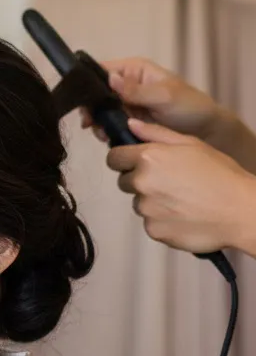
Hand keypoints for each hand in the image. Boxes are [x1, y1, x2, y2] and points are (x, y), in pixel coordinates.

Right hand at [81, 57, 224, 140]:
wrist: (205, 131)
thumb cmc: (189, 107)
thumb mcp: (164, 96)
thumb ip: (136, 90)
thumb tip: (110, 79)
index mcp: (134, 70)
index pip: (103, 70)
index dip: (89, 83)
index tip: (83, 102)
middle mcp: (126, 84)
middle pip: (96, 92)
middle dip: (91, 108)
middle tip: (89, 124)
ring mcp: (125, 103)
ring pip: (100, 111)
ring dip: (97, 123)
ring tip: (103, 135)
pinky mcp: (127, 121)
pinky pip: (108, 124)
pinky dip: (105, 131)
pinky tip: (108, 139)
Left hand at [107, 118, 255, 253]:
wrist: (241, 211)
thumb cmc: (221, 174)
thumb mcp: (192, 144)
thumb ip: (156, 133)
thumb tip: (131, 125)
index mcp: (148, 158)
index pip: (114, 158)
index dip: (124, 159)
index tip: (135, 162)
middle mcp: (141, 183)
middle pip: (125, 181)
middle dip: (140, 180)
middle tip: (170, 181)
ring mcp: (146, 209)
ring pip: (138, 203)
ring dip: (153, 201)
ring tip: (182, 199)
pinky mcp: (153, 229)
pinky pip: (150, 222)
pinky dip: (162, 220)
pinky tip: (184, 215)